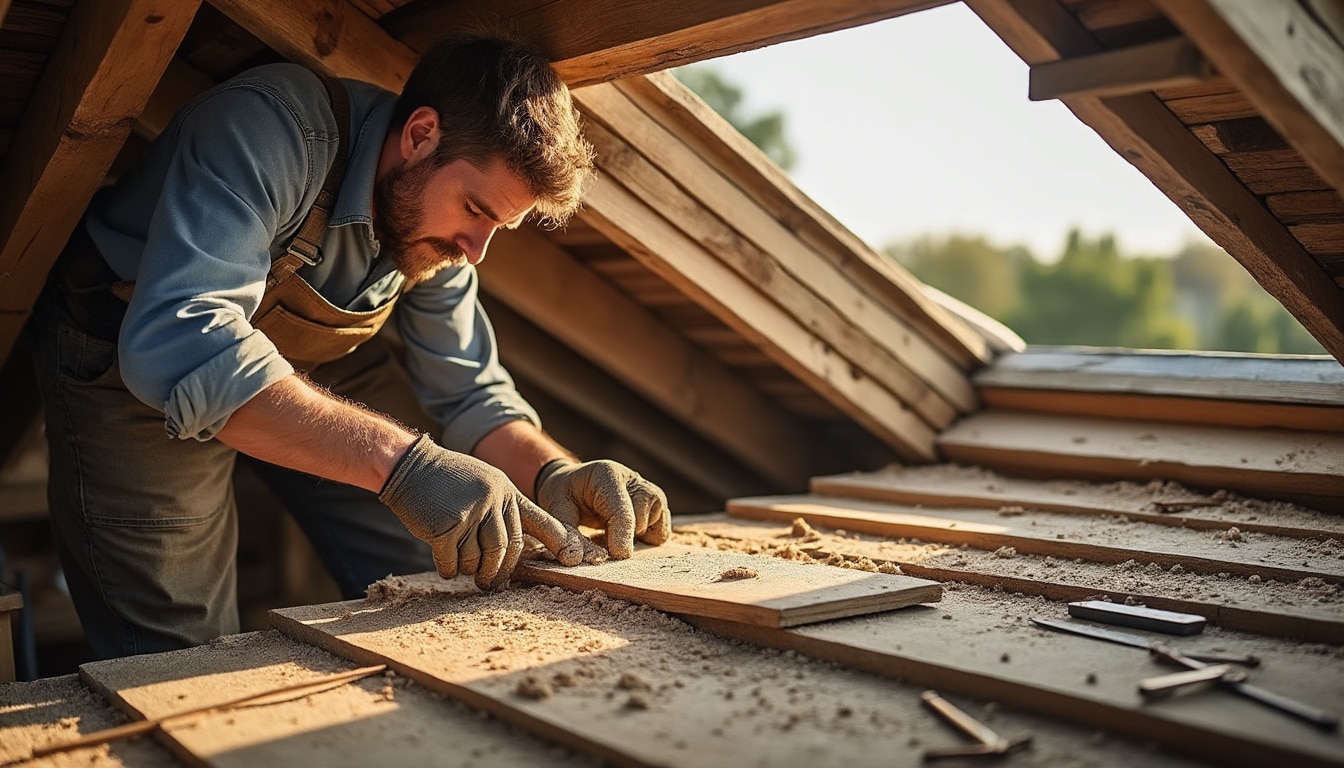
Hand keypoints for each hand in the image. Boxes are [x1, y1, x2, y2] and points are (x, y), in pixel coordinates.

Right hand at [379, 435, 585, 588]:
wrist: (408, 465)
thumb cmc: (445, 481)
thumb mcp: (484, 483)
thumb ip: (500, 510)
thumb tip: (513, 552)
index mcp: (506, 490)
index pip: (539, 520)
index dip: (558, 541)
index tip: (574, 559)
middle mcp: (493, 499)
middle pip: (507, 548)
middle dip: (499, 571)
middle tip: (490, 584)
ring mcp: (471, 511)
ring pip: (479, 559)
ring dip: (470, 570)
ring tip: (462, 568)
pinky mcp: (447, 526)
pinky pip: (453, 562)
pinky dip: (449, 569)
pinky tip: (444, 563)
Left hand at [536, 459, 670, 558]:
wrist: (576, 484)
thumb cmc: (565, 495)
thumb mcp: (556, 510)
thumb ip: (567, 535)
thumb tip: (576, 560)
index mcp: (607, 474)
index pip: (621, 509)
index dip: (621, 536)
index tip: (618, 557)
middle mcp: (634, 480)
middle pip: (640, 520)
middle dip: (622, 539)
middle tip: (599, 543)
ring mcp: (650, 492)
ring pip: (654, 527)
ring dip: (634, 539)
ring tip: (608, 533)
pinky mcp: (658, 507)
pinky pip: (661, 533)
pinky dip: (646, 540)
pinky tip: (625, 534)